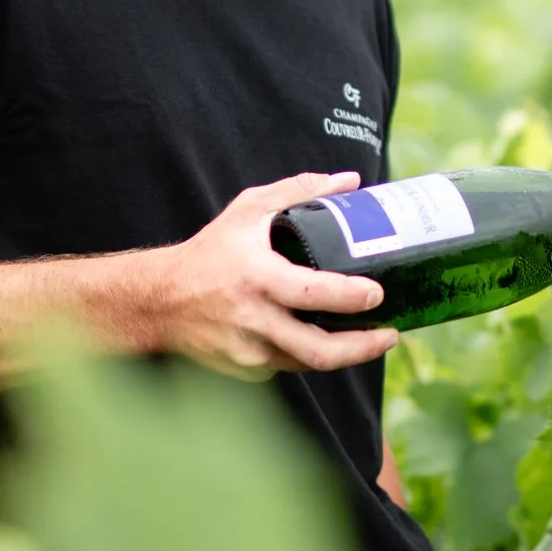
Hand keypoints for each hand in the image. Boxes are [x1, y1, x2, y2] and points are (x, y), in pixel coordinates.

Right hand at [132, 170, 398, 379]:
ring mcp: (248, 351)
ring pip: (307, 363)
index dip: (350, 298)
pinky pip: (288, 364)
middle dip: (362, 348)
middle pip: (318, 351)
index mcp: (257, 277)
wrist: (160, 301)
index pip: (313, 293)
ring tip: (369, 339)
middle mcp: (253, 319)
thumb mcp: (249, 210)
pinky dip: (309, 354)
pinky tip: (324, 338)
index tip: (377, 293)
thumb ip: (300, 191)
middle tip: (390, 333)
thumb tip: (350, 181)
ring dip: (343, 354)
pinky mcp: (245, 369)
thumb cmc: (210, 252)